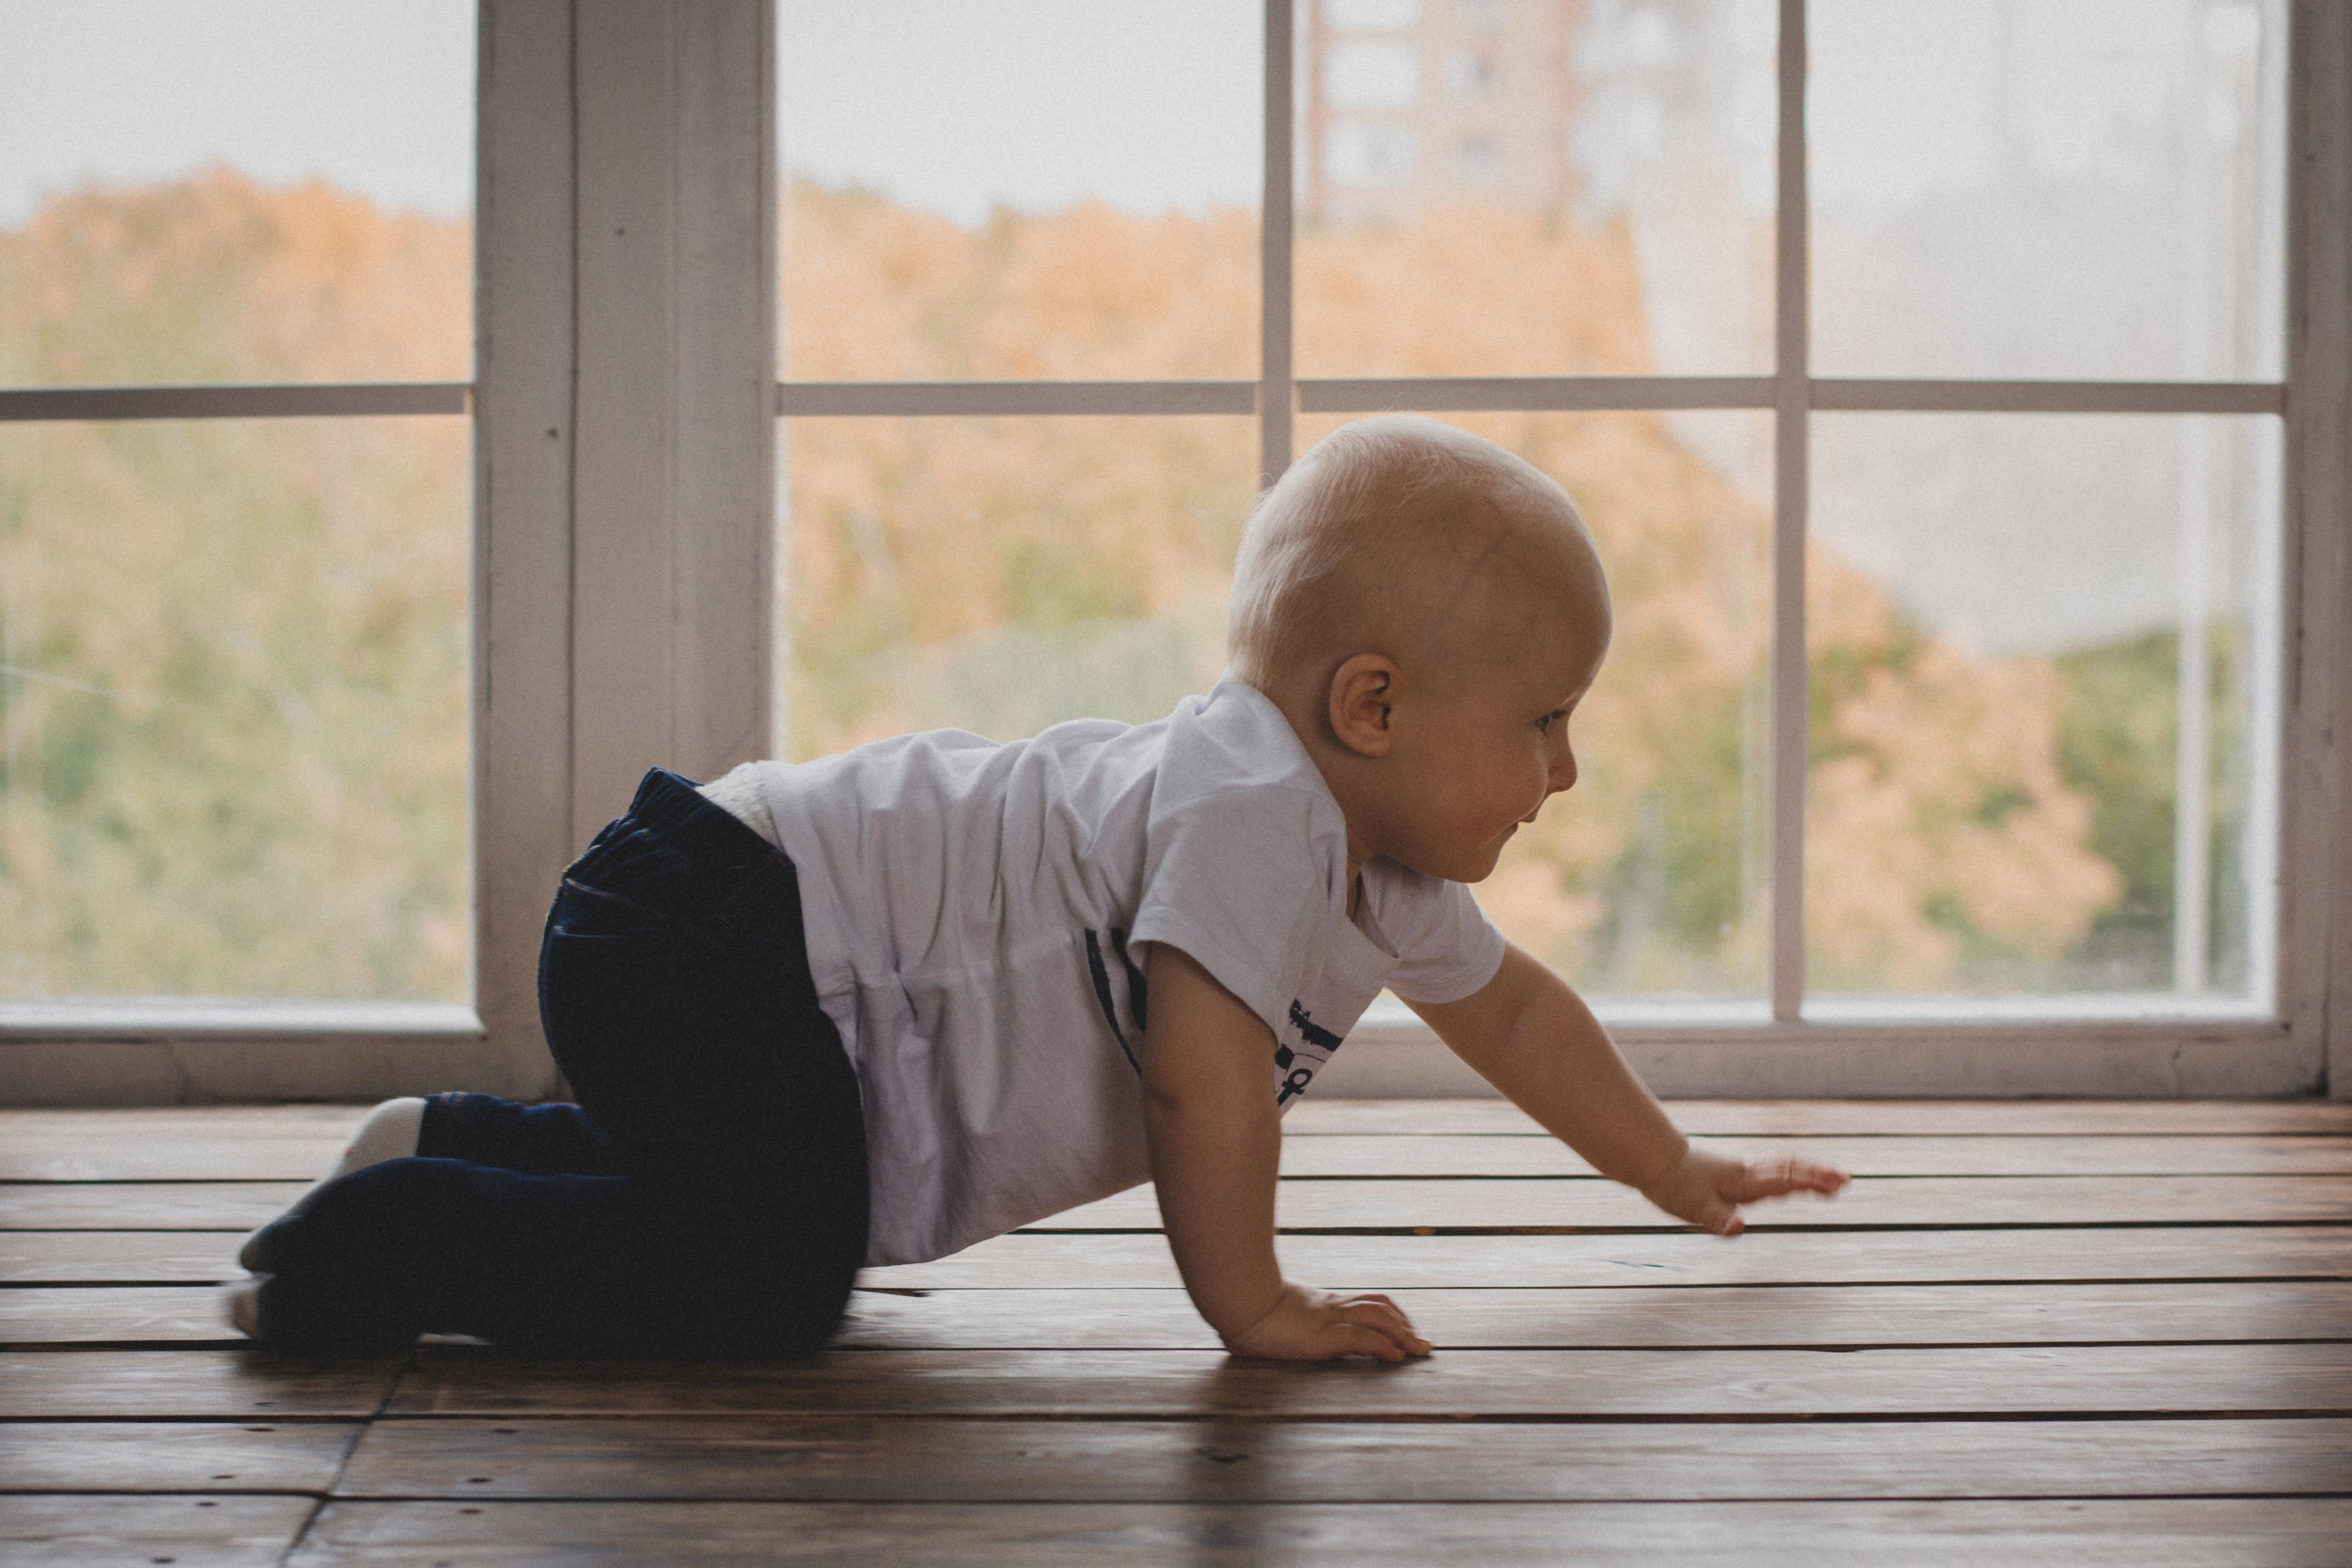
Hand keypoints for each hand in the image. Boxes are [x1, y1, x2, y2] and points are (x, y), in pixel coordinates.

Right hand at [1223, 1282, 1432, 1362]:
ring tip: (1419, 1352)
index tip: (1405, 1330)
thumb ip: (1277, 1319)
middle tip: (1423, 1344)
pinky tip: (1396, 1357)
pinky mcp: (1322, 1335)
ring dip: (1403, 1335)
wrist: (1233, 1300)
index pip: (1365, 1301)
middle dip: (1405, 1325)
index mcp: (1320, 1303)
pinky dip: (1383, 1346)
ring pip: (1378, 1319)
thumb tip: (1257, 1332)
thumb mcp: (1268, 1315)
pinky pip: (1361, 1338)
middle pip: (1380, 1307)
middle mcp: (1329, 1307)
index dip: (1390, 1314)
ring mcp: (1327, 1319)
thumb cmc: (1240, 1307)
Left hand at [1638, 1145, 1849, 1236]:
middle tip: (1847, 1179)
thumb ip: (1717, 1219)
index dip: (1812, 1183)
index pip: (1785, 1182)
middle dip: (1818, 1176)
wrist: (1654, 1157)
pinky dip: (1790, 1171)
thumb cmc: (1675, 1185)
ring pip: (1782, 1167)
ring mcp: (1742, 1168)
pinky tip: (1794, 1176)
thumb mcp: (1693, 1208)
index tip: (1838, 1183)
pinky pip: (1771, 1168)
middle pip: (1790, 1171)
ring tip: (1831, 1178)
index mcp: (1744, 1182)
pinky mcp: (1735, 1169)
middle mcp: (1748, 1172)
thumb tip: (1739, 1228)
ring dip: (1808, 1172)